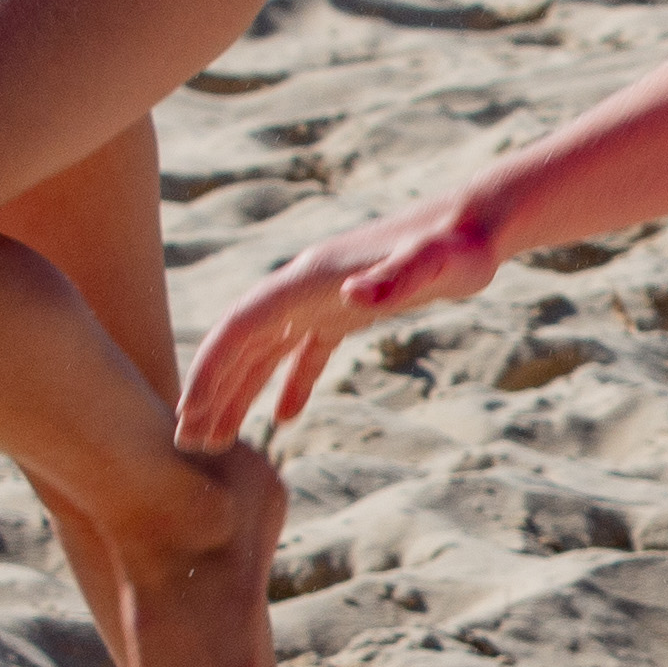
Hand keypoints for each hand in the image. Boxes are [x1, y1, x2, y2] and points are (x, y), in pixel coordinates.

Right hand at [181, 203, 504, 451]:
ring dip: (240, 389)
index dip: (211, 369)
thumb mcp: (431, 266)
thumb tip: (352, 297)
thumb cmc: (456, 246)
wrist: (478, 225)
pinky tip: (285, 417)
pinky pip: (306, 349)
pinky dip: (291, 381)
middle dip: (212, 388)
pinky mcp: (349, 310)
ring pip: (267, 349)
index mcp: (308, 280)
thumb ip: (392, 280)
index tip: (189, 414)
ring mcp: (326, 298)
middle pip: (242, 342)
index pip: (240, 328)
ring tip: (218, 438)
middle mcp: (306, 287)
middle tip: (189, 442)